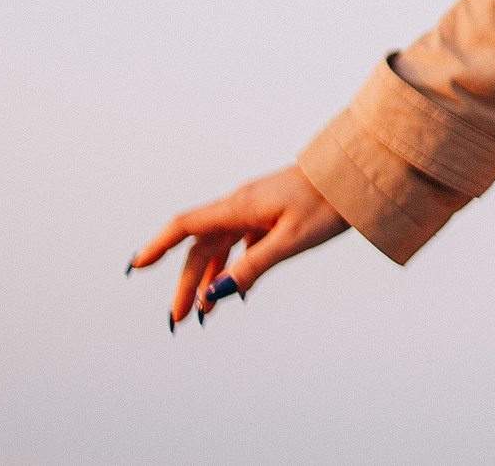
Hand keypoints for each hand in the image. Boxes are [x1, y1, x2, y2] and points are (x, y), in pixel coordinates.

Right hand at [129, 164, 348, 330]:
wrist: (358, 175)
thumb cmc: (328, 202)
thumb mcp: (290, 240)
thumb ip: (251, 267)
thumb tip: (214, 294)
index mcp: (239, 206)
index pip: (186, 226)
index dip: (158, 245)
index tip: (136, 266)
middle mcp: (242, 205)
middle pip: (203, 246)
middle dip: (187, 283)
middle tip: (180, 319)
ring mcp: (258, 209)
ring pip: (223, 246)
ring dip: (210, 277)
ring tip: (205, 312)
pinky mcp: (274, 214)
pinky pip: (244, 243)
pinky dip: (235, 266)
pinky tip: (236, 289)